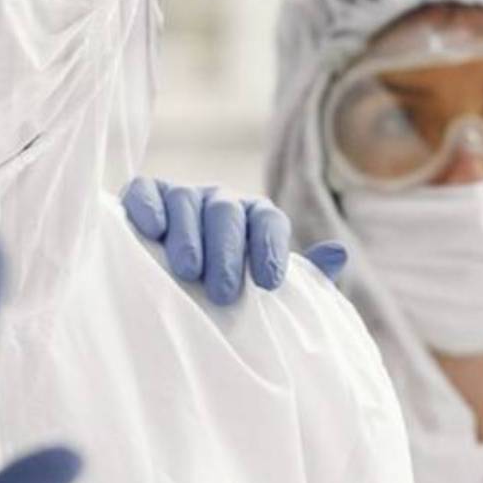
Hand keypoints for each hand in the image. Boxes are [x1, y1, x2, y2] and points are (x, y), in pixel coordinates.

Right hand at [122, 178, 346, 304]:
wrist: (170, 286)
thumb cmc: (224, 290)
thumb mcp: (262, 288)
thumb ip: (303, 276)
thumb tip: (338, 253)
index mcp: (253, 217)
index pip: (268, 219)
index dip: (269, 248)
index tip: (268, 283)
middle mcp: (218, 200)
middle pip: (226, 212)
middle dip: (227, 250)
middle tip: (224, 291)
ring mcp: (180, 195)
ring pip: (186, 200)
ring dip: (188, 235)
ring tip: (188, 270)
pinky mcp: (143, 195)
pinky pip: (145, 190)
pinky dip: (148, 206)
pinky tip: (153, 229)